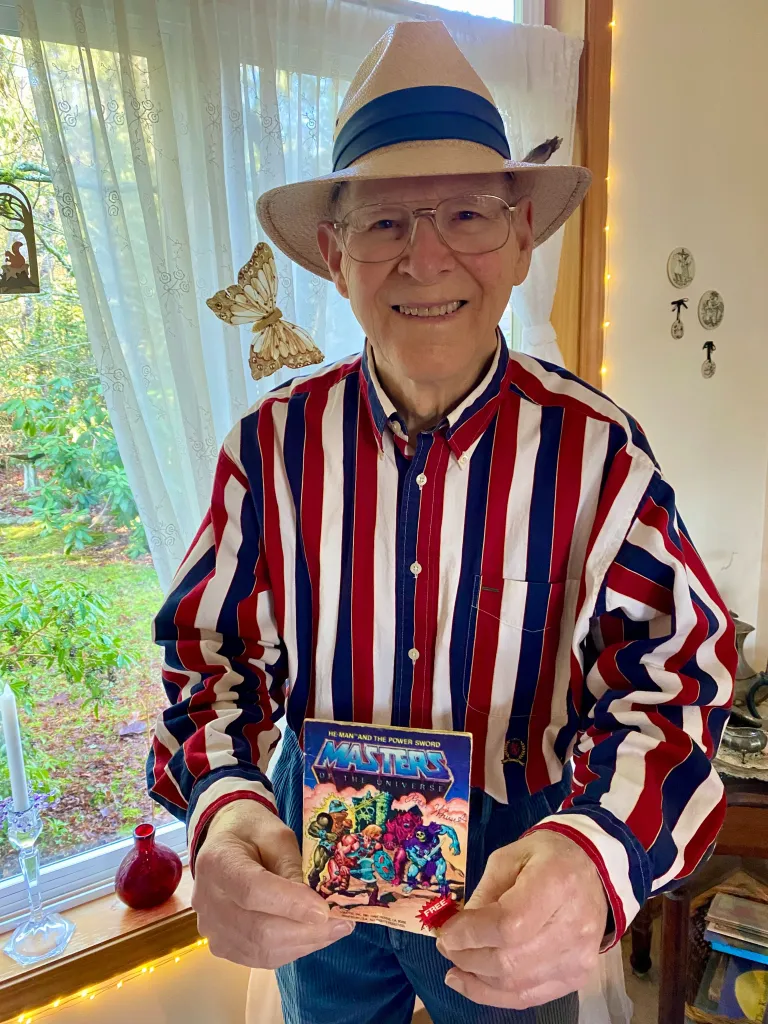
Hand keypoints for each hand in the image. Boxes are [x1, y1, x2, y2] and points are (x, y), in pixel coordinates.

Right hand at [192, 798, 353, 968]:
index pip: (253, 891)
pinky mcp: (221, 945)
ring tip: (333, 930)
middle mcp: (208, 900)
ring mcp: (211, 928)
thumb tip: (316, 907)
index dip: (291, 905)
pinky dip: (290, 950)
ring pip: (261, 950)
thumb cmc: (253, 831)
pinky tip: (311, 936)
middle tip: (342, 924)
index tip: (326, 911)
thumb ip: (292, 868)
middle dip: (307, 931)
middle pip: (259, 929)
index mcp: (218, 862)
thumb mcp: (277, 835)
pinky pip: (259, 958)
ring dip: (303, 944)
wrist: (224, 841)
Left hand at [436, 830, 607, 1008]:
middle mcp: (573, 926)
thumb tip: (458, 931)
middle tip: (446, 948)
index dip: (471, 934)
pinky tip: (473, 983)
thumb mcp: (508, 858)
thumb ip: (484, 894)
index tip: (446, 933)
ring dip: (477, 981)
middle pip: (510, 960)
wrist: (591, 871)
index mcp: (556, 883)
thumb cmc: (545, 857)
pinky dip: (496, 995)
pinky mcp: (578, 977)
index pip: (508, 924)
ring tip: (454, 969)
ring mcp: (579, 957)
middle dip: (468, 958)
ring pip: (517, 984)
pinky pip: (530, 996)